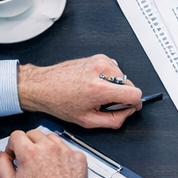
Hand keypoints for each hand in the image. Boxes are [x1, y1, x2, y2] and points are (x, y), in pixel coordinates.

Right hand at [0, 128, 89, 177]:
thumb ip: (1, 165)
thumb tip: (2, 155)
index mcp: (30, 153)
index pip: (17, 135)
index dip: (12, 145)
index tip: (14, 154)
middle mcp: (50, 148)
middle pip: (34, 134)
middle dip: (27, 144)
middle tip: (27, 159)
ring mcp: (67, 152)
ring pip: (52, 138)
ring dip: (44, 146)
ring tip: (41, 164)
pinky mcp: (79, 158)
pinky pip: (67, 148)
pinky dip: (60, 154)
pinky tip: (56, 168)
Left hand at [18, 55, 140, 128]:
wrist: (43, 85)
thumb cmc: (58, 101)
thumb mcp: (86, 121)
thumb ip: (112, 121)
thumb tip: (126, 114)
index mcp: (99, 88)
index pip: (134, 94)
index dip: (135, 103)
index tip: (131, 106)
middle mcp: (102, 71)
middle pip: (129, 86)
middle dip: (121, 96)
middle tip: (104, 102)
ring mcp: (101, 61)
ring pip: (122, 78)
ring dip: (114, 87)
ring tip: (96, 93)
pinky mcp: (99, 57)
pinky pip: (114, 70)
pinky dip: (108, 78)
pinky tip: (94, 84)